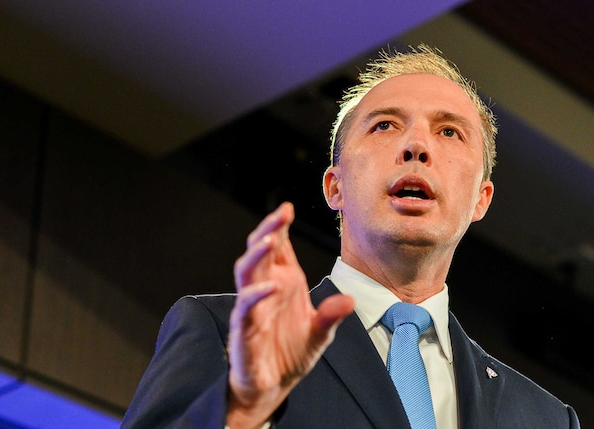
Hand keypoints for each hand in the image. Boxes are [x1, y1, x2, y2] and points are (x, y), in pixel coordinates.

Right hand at [226, 202, 353, 426]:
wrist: (272, 386)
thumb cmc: (290, 353)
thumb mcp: (320, 333)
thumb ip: (331, 315)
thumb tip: (350, 300)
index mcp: (283, 282)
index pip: (279, 247)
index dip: (279, 226)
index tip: (287, 208)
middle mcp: (265, 289)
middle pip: (260, 251)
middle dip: (269, 230)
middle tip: (281, 214)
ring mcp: (252, 307)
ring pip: (246, 273)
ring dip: (256, 255)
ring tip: (271, 240)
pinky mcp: (244, 329)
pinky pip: (245, 308)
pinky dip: (256, 295)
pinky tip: (270, 287)